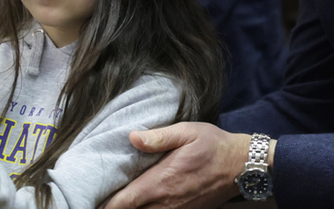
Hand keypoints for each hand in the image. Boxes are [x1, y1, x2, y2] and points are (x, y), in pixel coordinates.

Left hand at [103, 123, 248, 208]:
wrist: (242, 166)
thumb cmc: (213, 145)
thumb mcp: (188, 132)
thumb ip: (158, 137)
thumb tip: (132, 137)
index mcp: (161, 183)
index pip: (123, 203)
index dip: (105, 204)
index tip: (90, 199)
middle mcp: (166, 203)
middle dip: (114, 207)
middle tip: (99, 198)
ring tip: (117, 199)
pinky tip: (143, 201)